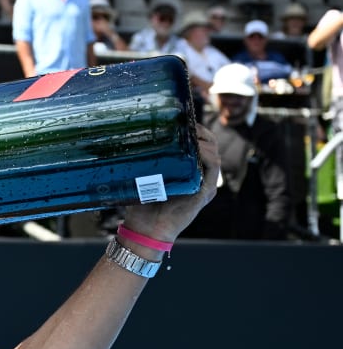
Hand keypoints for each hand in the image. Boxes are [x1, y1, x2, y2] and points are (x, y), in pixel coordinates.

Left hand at [120, 124, 219, 242]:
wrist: (146, 229)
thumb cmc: (143, 205)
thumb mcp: (145, 176)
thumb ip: (148, 161)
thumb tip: (133, 140)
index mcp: (189, 172)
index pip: (200, 144)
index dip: (195, 130)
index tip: (182, 118)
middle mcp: (200, 177)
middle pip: (210, 146)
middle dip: (201, 131)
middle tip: (187, 122)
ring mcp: (205, 185)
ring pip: (214, 154)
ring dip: (204, 140)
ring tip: (191, 132)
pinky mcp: (206, 193)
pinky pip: (213, 168)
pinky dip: (207, 155)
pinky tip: (197, 147)